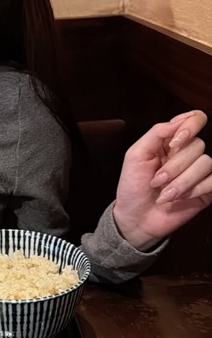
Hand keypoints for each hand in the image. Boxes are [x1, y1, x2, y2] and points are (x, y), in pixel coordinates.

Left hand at [113, 110, 211, 249]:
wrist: (136, 218)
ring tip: (164, 193)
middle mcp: (187, 154)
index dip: (190, 126)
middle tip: (157, 180)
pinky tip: (179, 198)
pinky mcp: (206, 190)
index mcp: (170, 141)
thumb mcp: (136, 155)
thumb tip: (178, 121)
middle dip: (175, 166)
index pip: (194, 119)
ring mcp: (198, 172)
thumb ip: (157, 133)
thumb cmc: (132, 186)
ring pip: (206, 163)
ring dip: (182, 181)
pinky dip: (195, 190)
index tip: (175, 142)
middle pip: (198, 145)